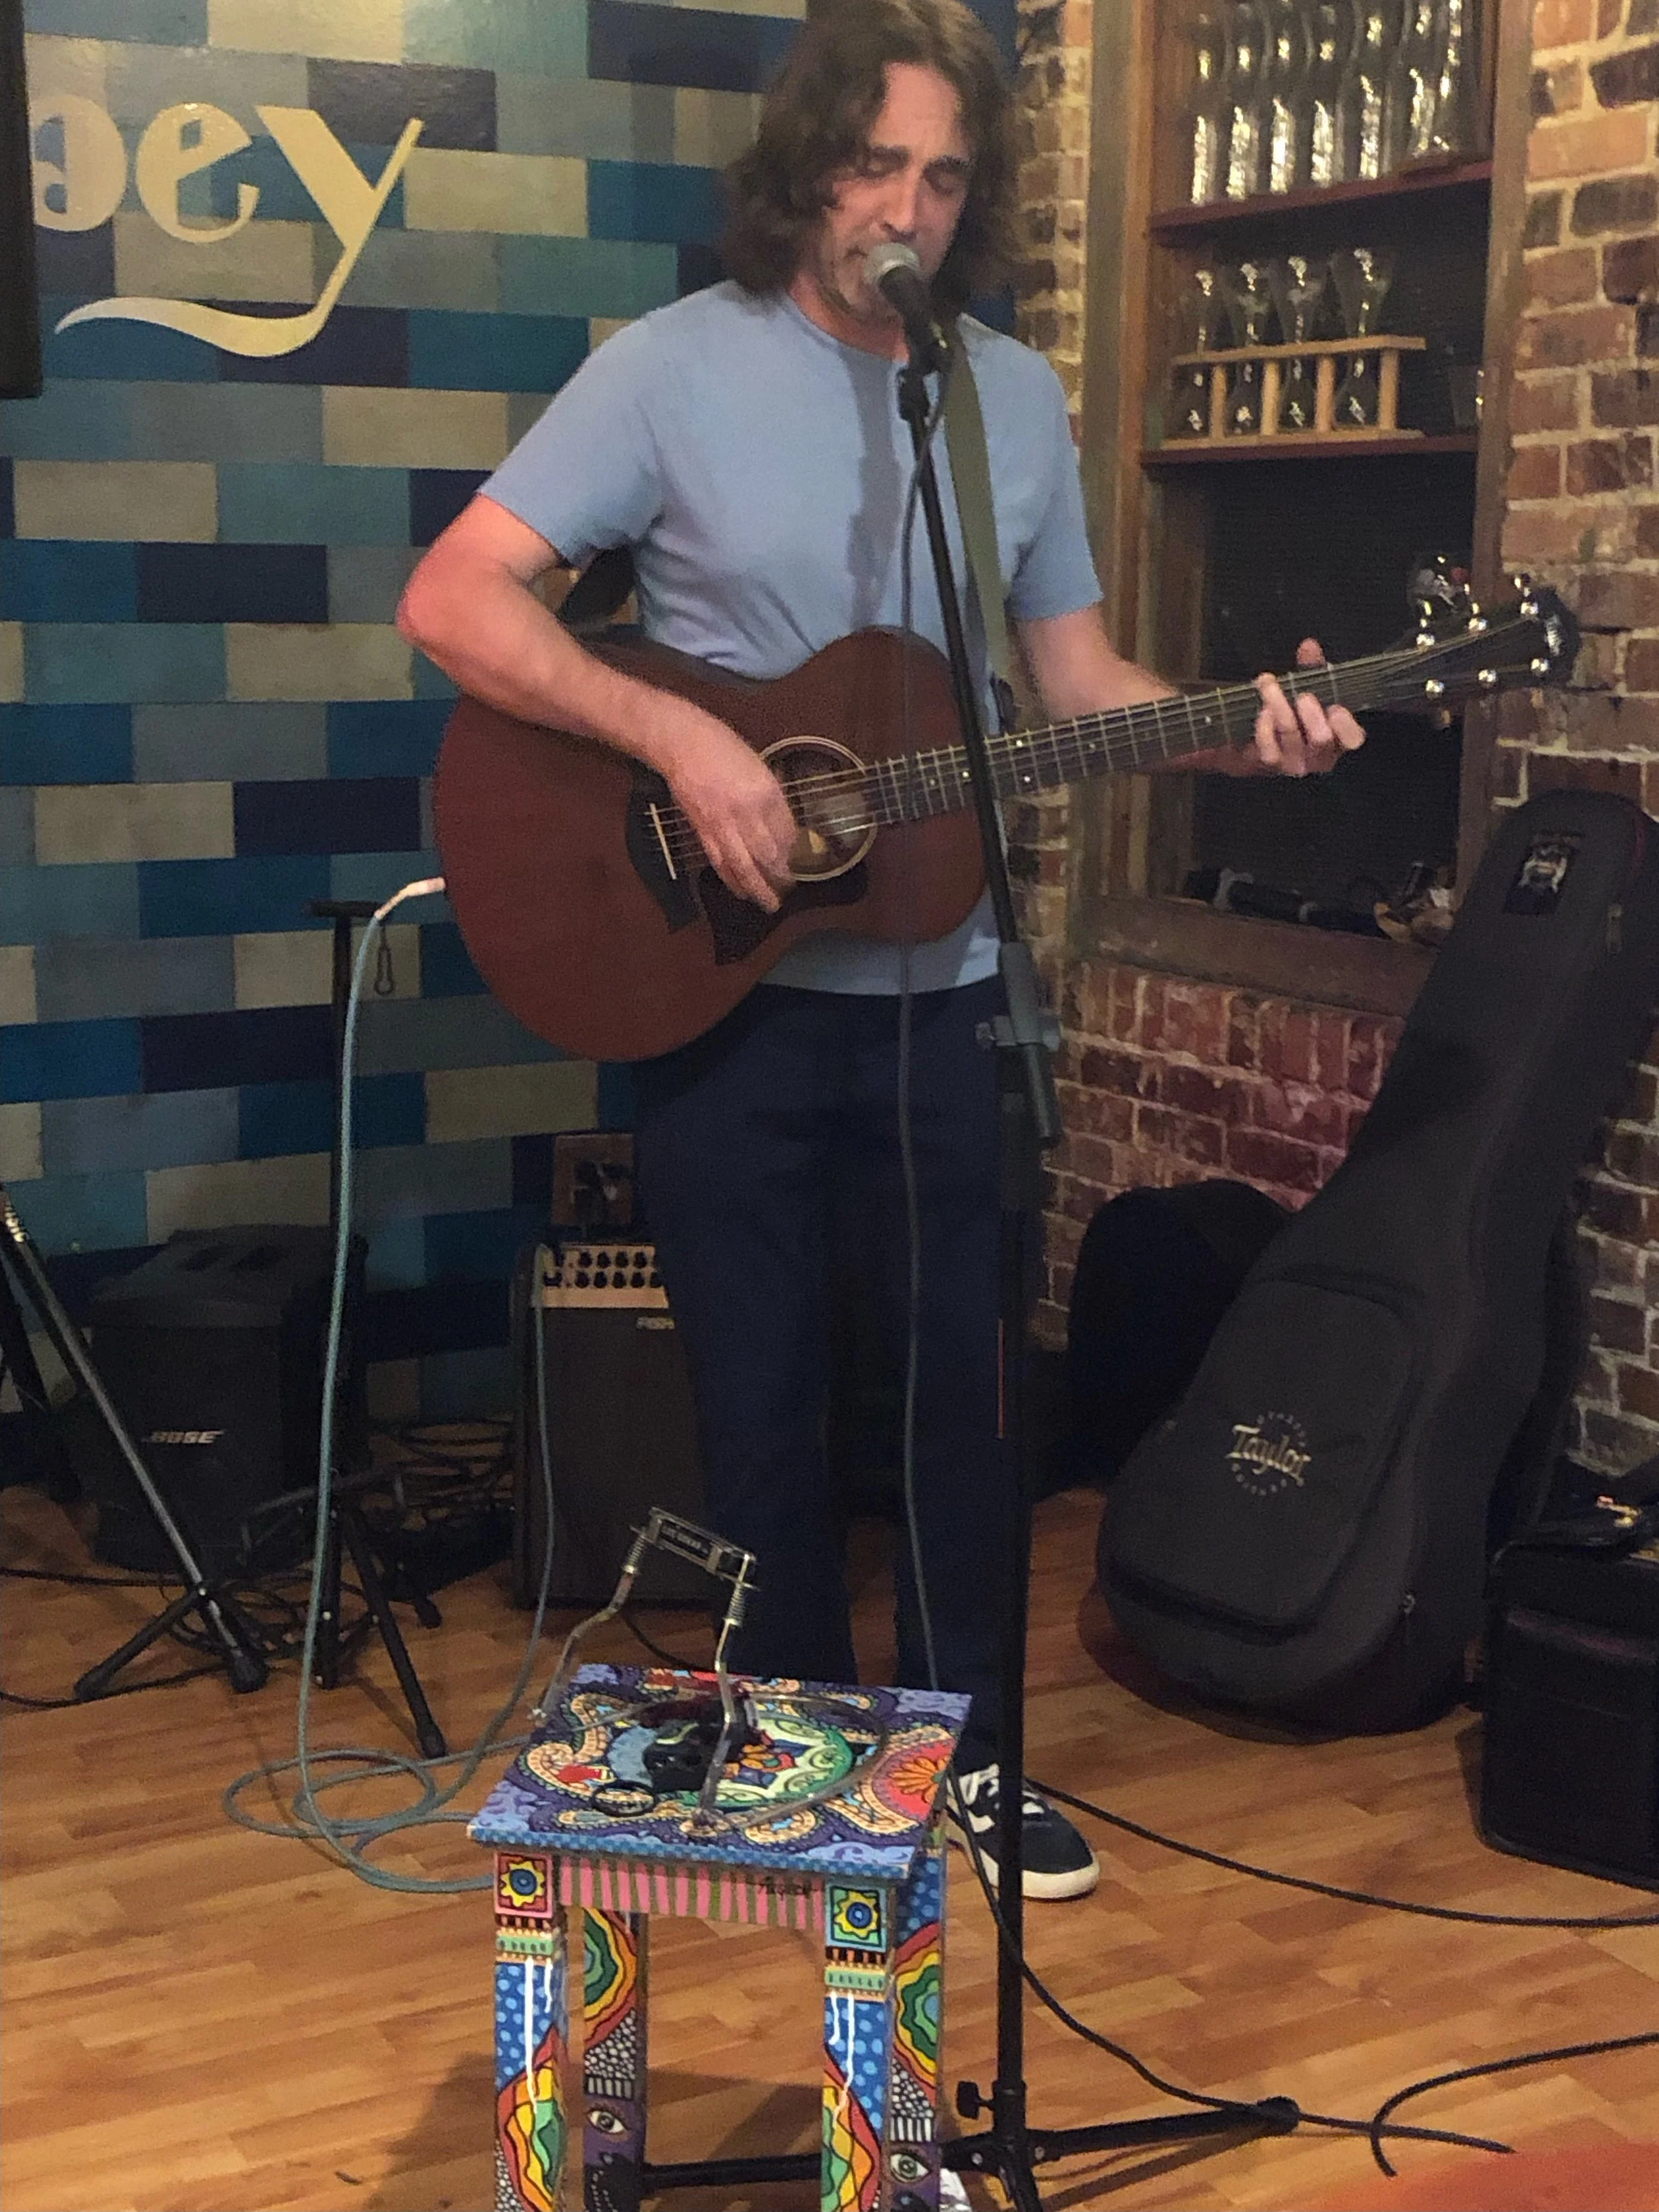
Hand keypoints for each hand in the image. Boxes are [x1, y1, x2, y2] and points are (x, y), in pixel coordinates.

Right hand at [657, 707, 797, 910]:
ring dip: (759, 887)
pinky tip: (741, 891)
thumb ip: (770, 794)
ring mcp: (722, 823)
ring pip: (744, 865)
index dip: (796, 849)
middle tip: (790, 888)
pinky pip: (720, 861)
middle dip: (781, 876)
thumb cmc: (721, 746)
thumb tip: (782, 820)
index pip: (786, 830)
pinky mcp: (702, 830)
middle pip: (768, 853)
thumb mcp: (757, 763)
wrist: (680, 743)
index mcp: (764, 791)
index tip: (801, 859)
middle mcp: (746, 811)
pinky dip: (732, 880)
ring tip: (770, 903)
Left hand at [1250, 638, 1365, 775]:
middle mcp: (1321, 755)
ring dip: (1280, 706)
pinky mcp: (1273, 764)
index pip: (1353, 739)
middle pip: (1321, 740)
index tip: (1336, 708)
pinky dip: (1265, 728)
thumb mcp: (1310, 688)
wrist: (1264, 740)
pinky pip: (1269, 750)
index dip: (1346, 726)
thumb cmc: (1297, 713)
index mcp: (1340, 737)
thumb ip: (1313, 669)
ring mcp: (1297, 762)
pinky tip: (1262, 710)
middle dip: (1313, 716)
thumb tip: (1309, 646)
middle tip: (1303, 696)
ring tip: (1268, 683)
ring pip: (1291, 737)